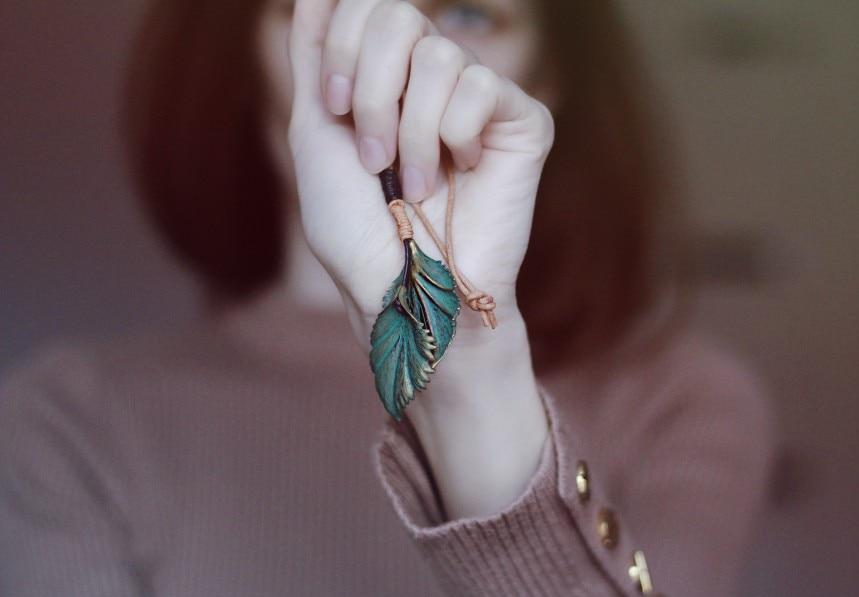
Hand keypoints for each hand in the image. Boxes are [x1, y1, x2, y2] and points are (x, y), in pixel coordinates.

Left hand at [288, 0, 554, 345]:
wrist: (405, 287)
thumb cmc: (357, 229)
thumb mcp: (316, 134)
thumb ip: (317, 59)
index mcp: (387, 73)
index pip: (368, 3)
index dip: (344, 47)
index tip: (336, 107)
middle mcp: (434, 77)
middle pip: (399, 14)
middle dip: (372, 91)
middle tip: (373, 157)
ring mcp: (481, 97)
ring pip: (440, 55)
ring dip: (412, 132)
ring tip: (415, 184)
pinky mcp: (524, 121)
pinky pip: (482, 88)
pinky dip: (454, 138)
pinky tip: (461, 175)